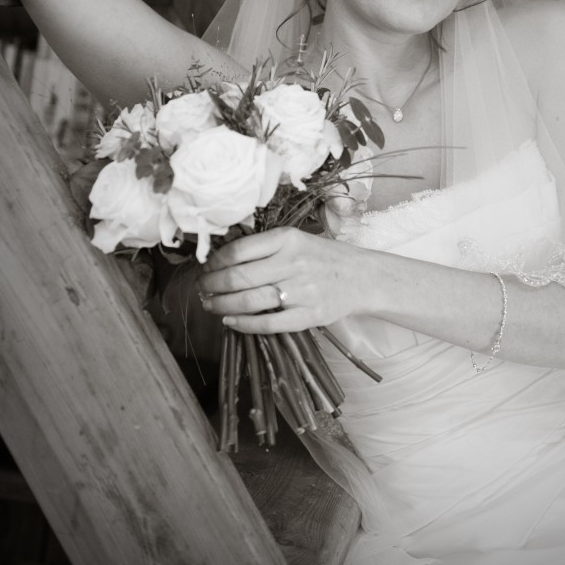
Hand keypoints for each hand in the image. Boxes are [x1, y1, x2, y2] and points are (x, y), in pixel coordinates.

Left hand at [198, 226, 366, 332]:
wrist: (362, 277)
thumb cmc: (322, 257)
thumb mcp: (296, 240)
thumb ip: (264, 247)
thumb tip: (221, 260)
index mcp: (288, 239)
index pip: (239, 250)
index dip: (214, 262)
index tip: (206, 268)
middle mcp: (293, 263)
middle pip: (238, 278)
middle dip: (212, 286)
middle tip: (203, 289)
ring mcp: (302, 291)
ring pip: (249, 302)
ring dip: (222, 306)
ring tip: (211, 305)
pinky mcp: (308, 315)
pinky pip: (268, 324)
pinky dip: (243, 324)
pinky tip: (230, 321)